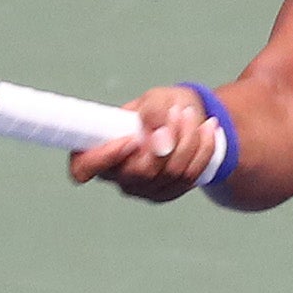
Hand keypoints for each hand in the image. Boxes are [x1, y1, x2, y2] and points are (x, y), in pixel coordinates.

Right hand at [69, 85, 229, 200]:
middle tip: (179, 113)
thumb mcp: (156, 99)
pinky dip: (203, 151)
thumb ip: (153, 113)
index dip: (103, 158)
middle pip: (139, 172)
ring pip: (169, 174)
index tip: (131, 138)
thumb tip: (160, 142)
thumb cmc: (161, 107)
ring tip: (194, 116)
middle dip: (166, 139)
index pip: (83, 168)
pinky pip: (189, 178)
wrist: (186, 118)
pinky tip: (209, 130)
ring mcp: (142, 189)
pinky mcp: (167, 193)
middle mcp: (117, 175)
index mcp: (99, 149)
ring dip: (188, 141)